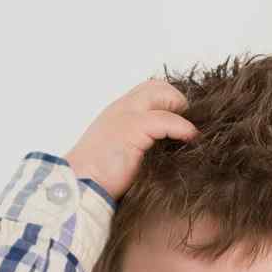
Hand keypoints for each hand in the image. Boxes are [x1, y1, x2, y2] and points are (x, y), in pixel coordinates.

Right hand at [65, 78, 196, 198]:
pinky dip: (183, 128)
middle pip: (156, 86)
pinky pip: (167, 119)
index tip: (181, 121)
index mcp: (118, 113)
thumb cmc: (99, 177)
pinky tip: (190, 139)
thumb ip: (138, 141)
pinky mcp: (133, 128)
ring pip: (162, 94)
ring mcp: (126, 115)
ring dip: (182, 111)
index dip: (167, 102)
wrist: (80, 185)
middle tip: (187, 126)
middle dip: (177, 101)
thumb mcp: (120, 151)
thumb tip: (168, 147)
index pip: (148, 91)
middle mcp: (121, 108)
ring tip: (190, 133)